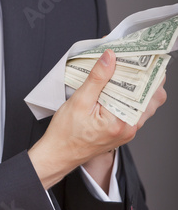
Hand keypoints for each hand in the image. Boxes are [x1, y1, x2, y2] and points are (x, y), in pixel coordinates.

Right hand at [28, 50, 166, 189]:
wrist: (58, 154)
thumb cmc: (66, 134)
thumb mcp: (79, 101)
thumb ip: (97, 78)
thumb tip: (109, 58)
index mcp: (123, 122)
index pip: (148, 92)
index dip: (147, 71)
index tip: (140, 55)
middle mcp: (130, 128)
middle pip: (152, 97)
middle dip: (145, 76)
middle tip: (132, 60)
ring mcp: (128, 130)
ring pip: (144, 103)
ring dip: (138, 86)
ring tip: (123, 71)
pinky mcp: (123, 130)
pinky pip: (134, 110)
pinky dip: (130, 96)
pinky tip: (117, 86)